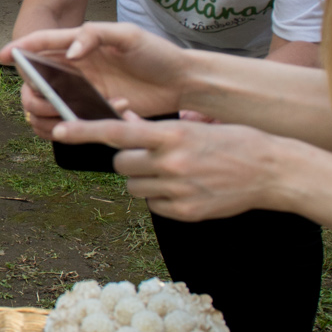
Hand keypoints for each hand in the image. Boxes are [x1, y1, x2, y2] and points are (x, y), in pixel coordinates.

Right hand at [0, 22, 190, 132]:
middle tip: (53, 99)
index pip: (40, 45)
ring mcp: (81, 95)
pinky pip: (65, 127)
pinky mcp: (92, 115)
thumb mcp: (128, 35)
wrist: (182, 82)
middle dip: (34, 94)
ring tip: (76, 114)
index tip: (4, 55)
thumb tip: (70, 53)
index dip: (19, 50)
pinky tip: (102, 118)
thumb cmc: (156, 53)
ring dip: (51, 116)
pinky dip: (71, 129)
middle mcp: (73, 72)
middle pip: (32, 85)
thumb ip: (95, 36)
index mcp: (78, 46)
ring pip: (42, 111)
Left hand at [49, 113, 295, 219]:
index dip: (84, 131)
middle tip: (151, 156)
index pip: (116, 132)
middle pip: (121, 164)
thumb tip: (125, 119)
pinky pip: (154, 205)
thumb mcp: (194, 125)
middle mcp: (170, 163)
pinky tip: (186, 189)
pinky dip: (161, 198)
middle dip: (129, 160)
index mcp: (171, 135)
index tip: (58, 130)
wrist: (272, 171)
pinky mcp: (185, 212)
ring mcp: (177, 191)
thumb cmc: (233, 141)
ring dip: (143, 179)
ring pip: (135, 187)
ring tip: (173, 173)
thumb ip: (156, 127)